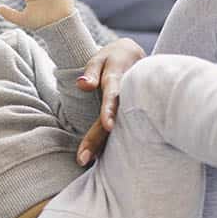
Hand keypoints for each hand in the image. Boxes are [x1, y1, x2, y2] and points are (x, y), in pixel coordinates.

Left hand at [75, 37, 146, 164]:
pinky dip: (113, 144)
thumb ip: (91, 72)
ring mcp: (133, 107)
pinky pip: (122, 130)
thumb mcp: (100, 59)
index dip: (110, 110)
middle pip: (113, 120)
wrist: (134, 55)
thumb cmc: (112, 59)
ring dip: (104, 147)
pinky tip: (99, 161)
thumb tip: (82, 85)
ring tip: (86, 162)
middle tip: (83, 159)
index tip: (108, 126)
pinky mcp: (132, 114)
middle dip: (99, 140)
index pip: (113, 96)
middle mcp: (128, 96)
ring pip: (119, 129)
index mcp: (119, 80)